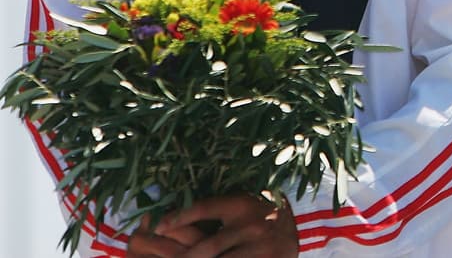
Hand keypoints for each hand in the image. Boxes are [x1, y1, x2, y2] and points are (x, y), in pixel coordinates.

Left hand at [129, 194, 297, 257]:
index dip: (179, 218)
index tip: (157, 227)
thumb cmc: (257, 214)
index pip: (204, 208)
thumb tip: (169, 219)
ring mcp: (261, 246)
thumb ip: (213, 210)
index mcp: (241, 204)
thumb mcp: (238, 205)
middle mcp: (252, 224)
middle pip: (208, 246)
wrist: (294, 229)